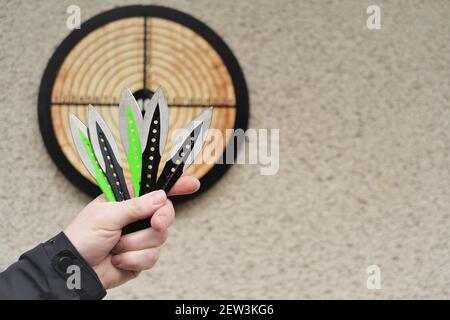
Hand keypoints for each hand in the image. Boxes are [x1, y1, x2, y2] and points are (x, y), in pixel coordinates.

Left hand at [64, 176, 199, 288]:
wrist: (77, 269)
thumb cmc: (83, 237)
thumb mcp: (106, 216)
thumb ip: (135, 206)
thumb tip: (160, 197)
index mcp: (127, 199)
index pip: (155, 187)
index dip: (176, 185)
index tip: (192, 184)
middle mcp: (137, 215)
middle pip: (165, 212)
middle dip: (161, 220)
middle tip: (156, 225)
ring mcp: (141, 236)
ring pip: (160, 237)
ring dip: (136, 244)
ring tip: (116, 247)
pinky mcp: (142, 256)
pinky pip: (152, 256)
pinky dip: (134, 260)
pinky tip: (118, 259)